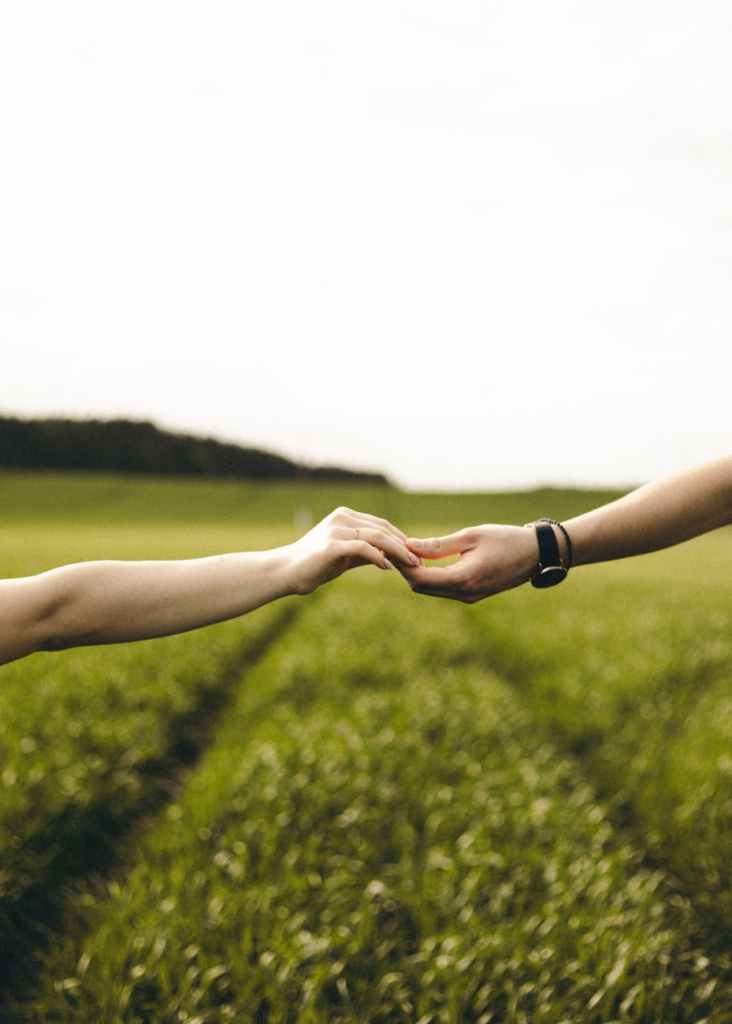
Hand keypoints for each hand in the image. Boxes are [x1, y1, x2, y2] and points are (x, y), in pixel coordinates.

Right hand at [284, 506, 420, 594]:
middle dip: (404, 545)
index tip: (416, 555)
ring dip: (398, 552)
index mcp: (345, 516)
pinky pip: (363, 549)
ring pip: (377, 537)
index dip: (401, 539)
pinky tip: (387, 568)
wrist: (285, 571)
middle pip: (383, 529)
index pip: (381, 525)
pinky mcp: (332, 545)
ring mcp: (336, 530)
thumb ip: (366, 552)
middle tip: (420, 562)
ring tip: (412, 565)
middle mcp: (342, 518)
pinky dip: (378, 557)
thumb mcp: (345, 555)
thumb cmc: (315, 565)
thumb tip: (391, 557)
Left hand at [399, 524, 539, 602]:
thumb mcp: (471, 536)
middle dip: (404, 569)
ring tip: (404, 551)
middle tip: (392, 547)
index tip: (390, 546)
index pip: (420, 578)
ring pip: (430, 590)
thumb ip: (438, 545)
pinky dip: (429, 576)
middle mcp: (465, 594)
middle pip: (421, 587)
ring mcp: (469, 597)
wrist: (536, 554)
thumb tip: (408, 545)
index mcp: (464, 579)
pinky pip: (442, 589)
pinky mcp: (472, 595)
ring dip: (415, 573)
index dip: (401, 564)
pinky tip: (423, 560)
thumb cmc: (506, 539)